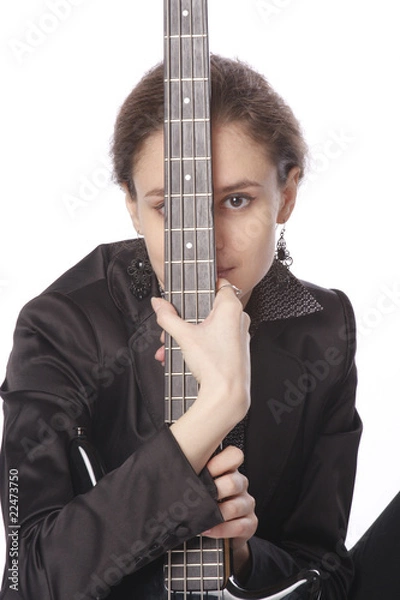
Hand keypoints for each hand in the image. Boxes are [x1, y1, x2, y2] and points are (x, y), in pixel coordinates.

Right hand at [151, 280, 250, 473]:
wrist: (227, 395)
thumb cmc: (215, 366)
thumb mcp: (184, 336)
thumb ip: (168, 317)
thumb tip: (158, 304)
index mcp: (231, 308)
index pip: (218, 283)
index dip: (201, 286)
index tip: (187, 292)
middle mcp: (239, 319)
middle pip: (208, 308)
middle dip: (185, 319)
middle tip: (171, 326)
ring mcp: (239, 335)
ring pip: (209, 327)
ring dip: (188, 334)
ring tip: (170, 346)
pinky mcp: (236, 350)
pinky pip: (215, 340)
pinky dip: (199, 344)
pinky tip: (182, 356)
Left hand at [202, 446, 257, 581]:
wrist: (216, 533)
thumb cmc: (203, 503)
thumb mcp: (198, 486)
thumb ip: (193, 476)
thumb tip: (174, 471)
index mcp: (229, 471)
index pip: (234, 456)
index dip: (222, 461)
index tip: (206, 469)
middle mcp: (240, 485)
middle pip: (234, 482)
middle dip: (215, 491)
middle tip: (200, 497)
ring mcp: (246, 503)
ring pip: (236, 506)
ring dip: (217, 514)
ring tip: (202, 517)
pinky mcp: (251, 522)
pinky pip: (240, 525)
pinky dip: (222, 529)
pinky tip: (208, 530)